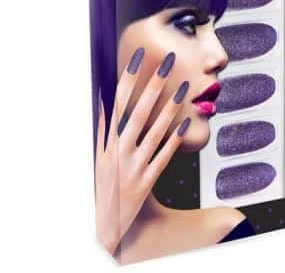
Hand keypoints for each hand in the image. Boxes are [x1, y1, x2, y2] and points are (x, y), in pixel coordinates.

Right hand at [94, 48, 190, 254]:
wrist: (103, 226)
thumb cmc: (103, 184)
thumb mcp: (99, 154)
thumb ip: (104, 127)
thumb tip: (107, 98)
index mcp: (105, 142)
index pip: (116, 103)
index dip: (127, 79)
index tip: (138, 58)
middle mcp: (118, 152)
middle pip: (137, 112)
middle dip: (152, 84)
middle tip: (167, 61)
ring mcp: (133, 167)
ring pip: (153, 132)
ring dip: (169, 108)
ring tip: (183, 86)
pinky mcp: (146, 181)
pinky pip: (163, 158)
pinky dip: (174, 141)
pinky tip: (185, 125)